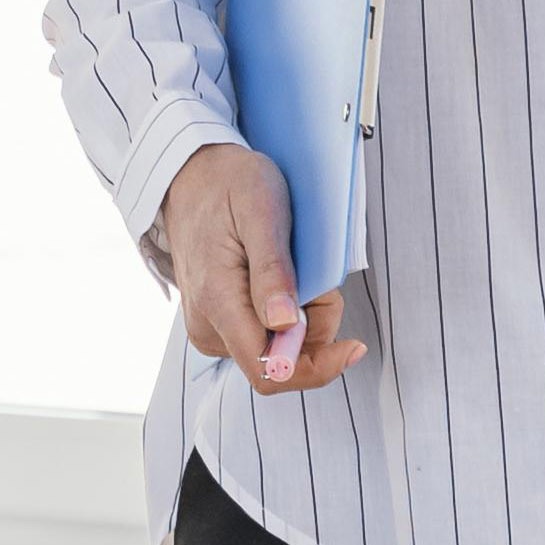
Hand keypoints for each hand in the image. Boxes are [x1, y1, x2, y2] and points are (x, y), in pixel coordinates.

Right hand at [149, 145, 368, 395]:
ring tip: (299, 269)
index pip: (269, 369)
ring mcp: (209, 327)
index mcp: (217, 301)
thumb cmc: (229, 184)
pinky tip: (285, 279)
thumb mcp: (261, 210)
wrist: (191, 176)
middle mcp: (208, 326)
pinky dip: (289, 315)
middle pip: (281, 361)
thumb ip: (272, 270)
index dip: (318, 368)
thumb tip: (285, 324)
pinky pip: (264, 336)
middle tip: (320, 278)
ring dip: (305, 319)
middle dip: (316, 328)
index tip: (354, 346)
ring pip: (277, 349)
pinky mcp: (216, 322)